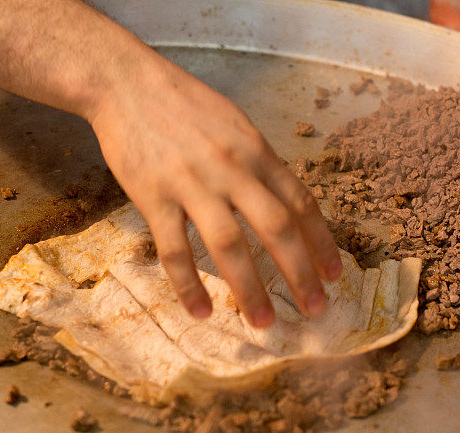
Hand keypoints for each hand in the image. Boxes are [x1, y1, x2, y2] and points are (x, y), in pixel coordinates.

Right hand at [88, 54, 342, 326]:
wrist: (125, 83)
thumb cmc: (184, 104)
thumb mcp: (235, 124)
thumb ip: (260, 163)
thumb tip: (285, 201)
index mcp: (256, 150)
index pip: (300, 202)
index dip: (321, 242)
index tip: (334, 275)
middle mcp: (231, 169)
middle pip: (276, 228)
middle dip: (299, 273)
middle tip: (314, 309)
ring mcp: (192, 184)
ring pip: (228, 245)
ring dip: (250, 288)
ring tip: (264, 323)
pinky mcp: (154, 197)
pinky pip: (174, 249)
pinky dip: (188, 285)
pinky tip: (200, 311)